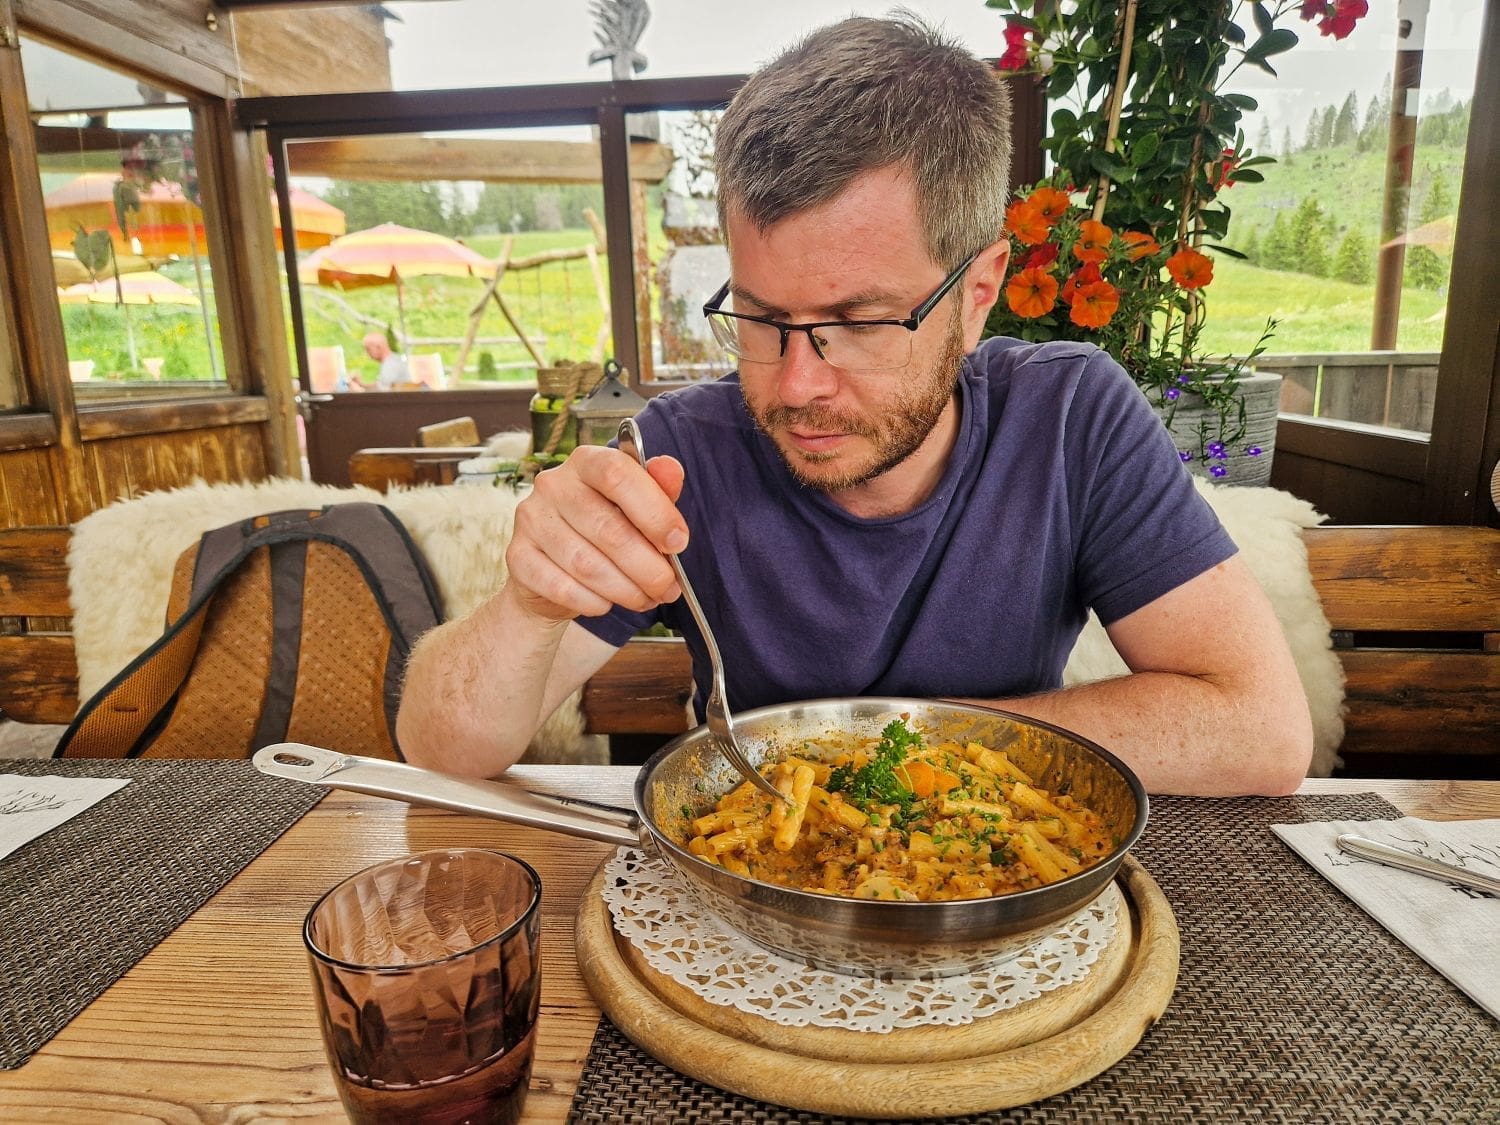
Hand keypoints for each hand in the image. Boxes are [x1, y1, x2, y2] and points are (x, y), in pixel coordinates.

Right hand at [504, 444, 687, 621]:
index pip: (617, 474)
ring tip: (646, 599)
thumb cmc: (602, 535)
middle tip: (669, 588)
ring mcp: (531, 520)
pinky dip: (594, 602)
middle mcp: (553, 484)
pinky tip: (608, 604)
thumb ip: (657, 490)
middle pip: (608, 528)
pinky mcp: (517, 557)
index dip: (654, 510)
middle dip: (648, 566)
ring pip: (587, 564)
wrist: (552, 575)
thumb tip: (672, 469)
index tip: (678, 543)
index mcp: (585, 461)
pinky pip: (562, 588)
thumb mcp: (636, 509)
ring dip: (626, 590)